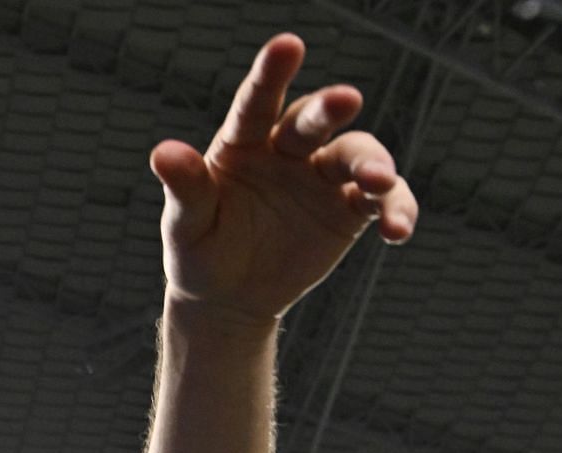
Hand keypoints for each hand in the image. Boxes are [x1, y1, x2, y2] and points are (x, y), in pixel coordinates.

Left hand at [151, 33, 418, 323]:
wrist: (228, 298)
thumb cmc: (200, 252)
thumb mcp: (186, 225)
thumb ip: (184, 188)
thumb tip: (163, 152)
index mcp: (243, 143)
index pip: (256, 102)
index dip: (272, 73)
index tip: (287, 45)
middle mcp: (287, 150)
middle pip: (312, 121)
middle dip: (329, 109)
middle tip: (345, 98)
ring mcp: (322, 176)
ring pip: (356, 154)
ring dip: (372, 163)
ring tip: (379, 182)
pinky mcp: (350, 208)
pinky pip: (384, 200)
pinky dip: (397, 209)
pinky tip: (397, 230)